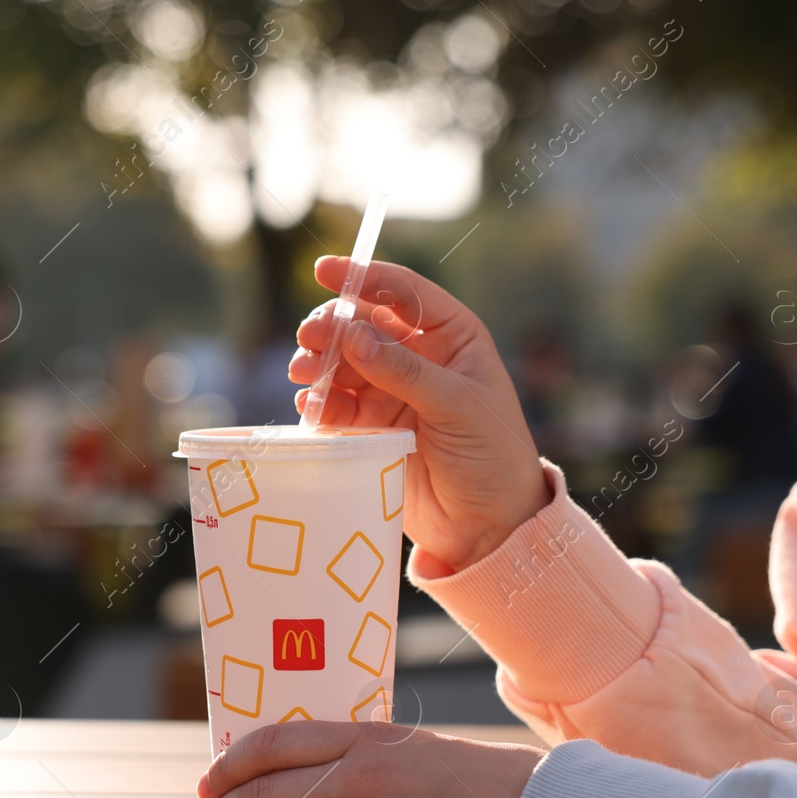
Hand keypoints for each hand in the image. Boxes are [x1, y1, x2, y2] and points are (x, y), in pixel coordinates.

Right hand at [291, 258, 549, 574]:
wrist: (489, 526)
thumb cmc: (493, 456)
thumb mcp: (457, 406)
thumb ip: (404, 370)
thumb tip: (353, 333)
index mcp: (452, 338)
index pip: (404, 293)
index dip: (364, 277)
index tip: (325, 271)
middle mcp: (419, 358)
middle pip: (364, 325)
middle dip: (333, 327)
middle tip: (309, 339)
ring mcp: (392, 393)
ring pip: (343, 364)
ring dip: (319, 365)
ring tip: (303, 375)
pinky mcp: (372, 428)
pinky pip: (336, 406)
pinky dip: (320, 403)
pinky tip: (312, 408)